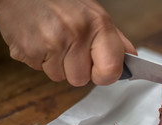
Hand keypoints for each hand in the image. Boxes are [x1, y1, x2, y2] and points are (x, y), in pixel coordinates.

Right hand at [0, 0, 135, 85]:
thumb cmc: (60, 2)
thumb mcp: (94, 14)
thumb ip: (114, 40)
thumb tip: (131, 59)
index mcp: (99, 24)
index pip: (112, 70)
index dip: (104, 76)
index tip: (98, 71)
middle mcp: (78, 32)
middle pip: (81, 79)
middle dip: (74, 68)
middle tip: (66, 46)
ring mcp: (53, 41)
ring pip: (60, 77)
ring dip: (55, 64)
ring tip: (50, 40)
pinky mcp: (29, 48)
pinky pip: (40, 70)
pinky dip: (39, 60)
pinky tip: (38, 40)